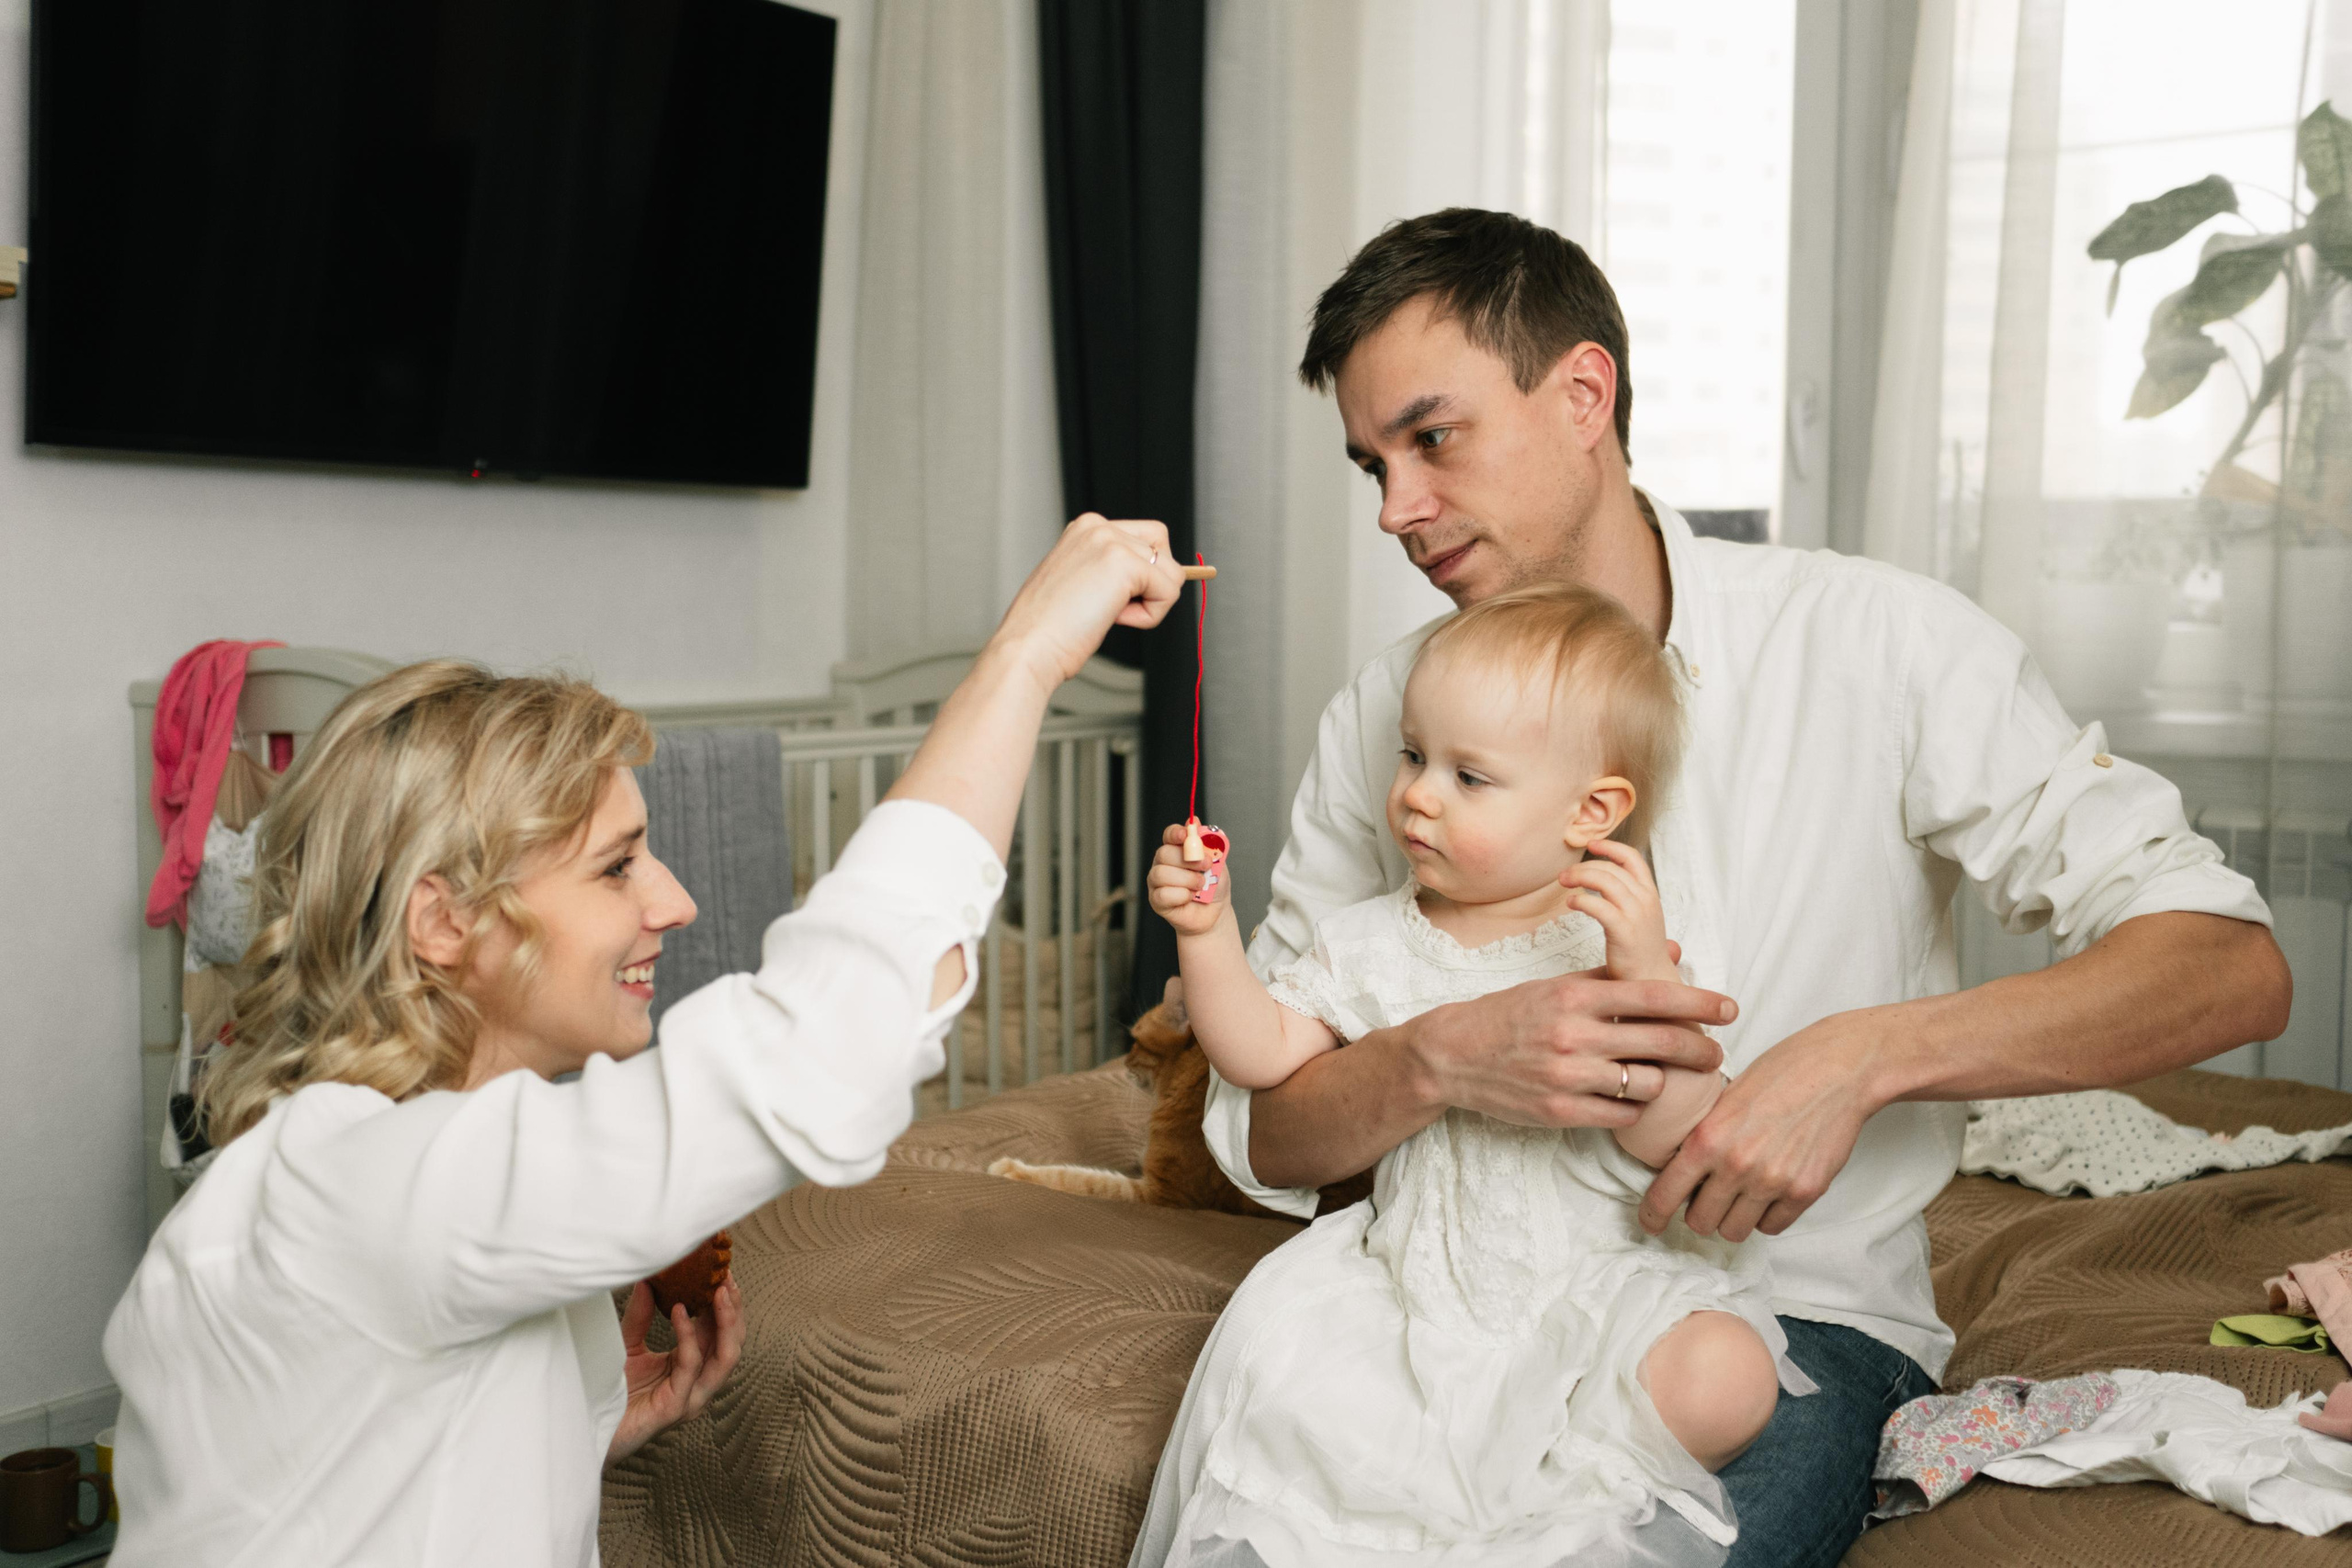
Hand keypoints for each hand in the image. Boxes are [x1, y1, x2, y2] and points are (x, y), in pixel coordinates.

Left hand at [606, 1278, 744, 1465]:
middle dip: (734, 1310)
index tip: (723, 1273)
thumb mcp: (628, 1345)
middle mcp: (698, 1385)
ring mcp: (690, 1398)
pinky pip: (690, 1366)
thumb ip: (641, 1316)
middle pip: (732, 1344)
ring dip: (726, 1322)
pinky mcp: (675, 1408)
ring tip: (719, 1291)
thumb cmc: (610, 1393)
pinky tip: (679, 1312)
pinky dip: (689, 1336)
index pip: (721, 1335)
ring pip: (725, 1358)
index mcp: (692, 1369)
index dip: (726, 1305)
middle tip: (726, 1278)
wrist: (589, 1428)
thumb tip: (648, 1281)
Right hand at [986, 513, 1185, 692]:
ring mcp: (1111, 541)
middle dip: (1150, 587)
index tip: (1106, 598)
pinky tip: (1114, 620)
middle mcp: (1099, 526)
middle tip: (1109, 607)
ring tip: (1106, 614)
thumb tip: (1162, 577)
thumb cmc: (1048, 629)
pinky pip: (1169, 592)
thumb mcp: (1082, 583)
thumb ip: (1113, 571)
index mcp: (1086, 528)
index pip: (1148, 539)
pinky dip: (1150, 616)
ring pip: (1172, 573)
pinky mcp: (1125, 564)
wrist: (1028, 647)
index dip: (1142, 576)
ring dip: (1149, 604)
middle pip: (1164, 552)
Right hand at [1147, 823, 1230, 936]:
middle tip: (1206, 866)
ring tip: (1200, 886)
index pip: (1169, 835)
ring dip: (1187, 879)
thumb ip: (1207, 844)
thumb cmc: (1213, 887)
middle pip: (1164, 853)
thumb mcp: (1217, 862)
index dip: (1175, 833)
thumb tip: (1196, 822)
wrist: (1215, 913)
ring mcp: (1157, 882)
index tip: (1186, 834)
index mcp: (1177, 850)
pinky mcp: (1156, 900)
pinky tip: (1190, 897)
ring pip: (1161, 874)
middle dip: (1188, 860)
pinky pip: (1163, 894)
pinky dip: (1182, 895)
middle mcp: (1163, 863)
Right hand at [1405, 968, 1733, 1132]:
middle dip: (1700, 1050)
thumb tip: (1672, 950)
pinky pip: (1623, 1115)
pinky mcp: (1560, 1112)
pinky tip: (1627, 1098)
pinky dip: (1633, 1107)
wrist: (1453, 1055)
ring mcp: (1567, 1077)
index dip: (1700, 1003)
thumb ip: (1615, 973)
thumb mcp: (1558, 985)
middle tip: (1715, 1055)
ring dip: (1659, 1081)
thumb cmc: (1510, 1015)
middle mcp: (1574, 1036)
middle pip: (1661, 1043)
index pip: (1654, 997)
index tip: (1730, 1009)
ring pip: (1647, 1084)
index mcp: (1577, 997)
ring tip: (1653, 1075)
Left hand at [1562, 839, 1675, 982]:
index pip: (1631, 857)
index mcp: (1649, 893)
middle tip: (1564, 875)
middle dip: (1583, 866)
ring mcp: (1636, 915)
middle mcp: (1645, 900)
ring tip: (1564, 883)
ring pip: (1604, 881)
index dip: (1610, 847)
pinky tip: (1572, 903)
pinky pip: (1599, 907)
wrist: (1652, 980)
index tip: (1590, 845)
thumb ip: (1628, 896)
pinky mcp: (1624, 932)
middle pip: (1611, 868)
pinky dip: (1582, 901)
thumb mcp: (1640, 916)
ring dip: (1579, 877)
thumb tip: (1604, 878)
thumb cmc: (1640, 950)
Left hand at [1639, 1012, 1879, 1240]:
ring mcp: (1773, 1182)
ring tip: (1740, 1195)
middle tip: (1707, 1197)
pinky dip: (1766, 1216)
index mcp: (1708, 1138)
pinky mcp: (1805, 1192)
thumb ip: (1704, 1135)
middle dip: (1699, 1212)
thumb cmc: (1781, 1072)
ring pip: (1735, 1231)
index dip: (1653, 1214)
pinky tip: (1769, 1192)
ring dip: (1733, 1217)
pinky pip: (1772, 1227)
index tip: (1651, 1223)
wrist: (1839, 1069)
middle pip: (1701, 1222)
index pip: (1665, 1195)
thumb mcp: (1724, 1097)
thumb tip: (1682, 1167)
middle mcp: (1737, 1166)